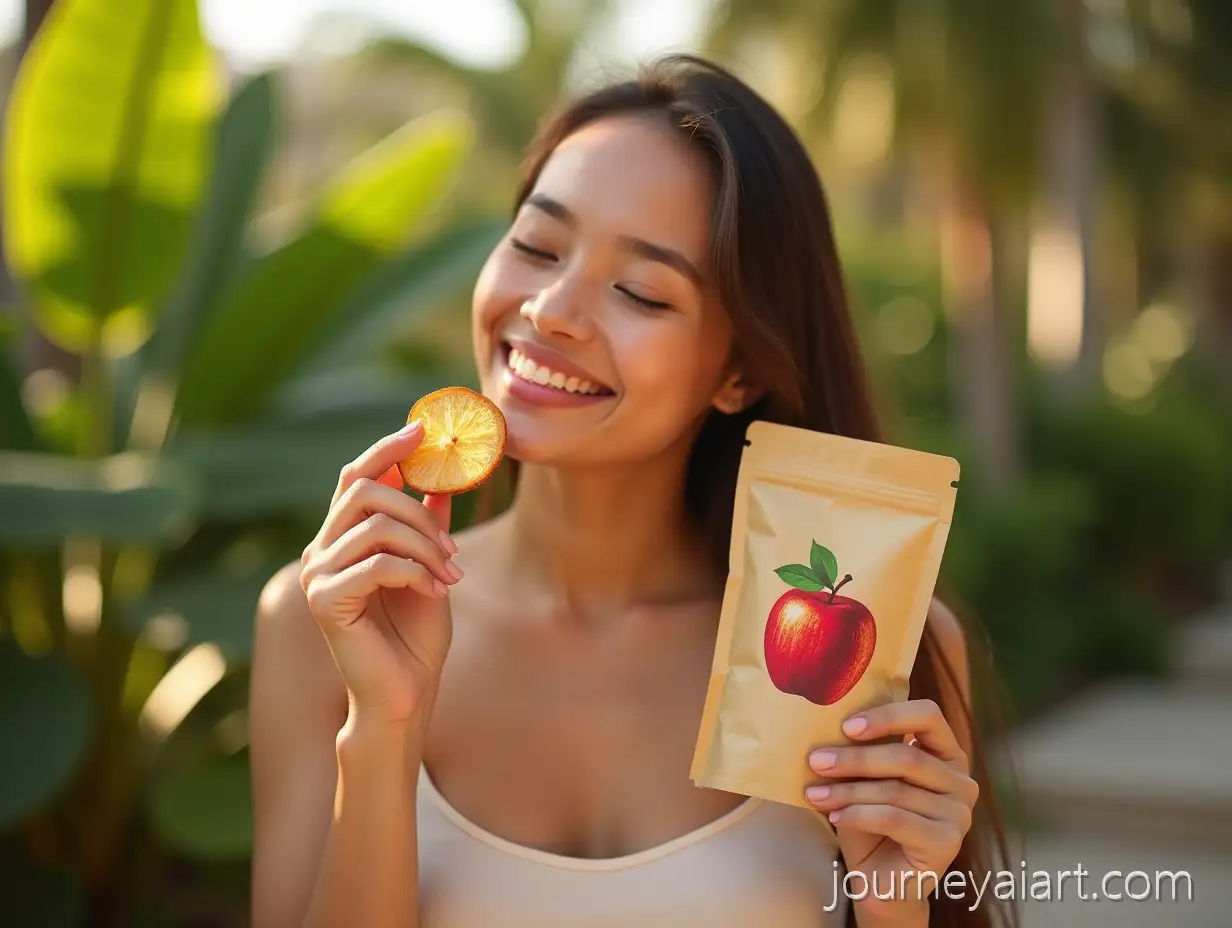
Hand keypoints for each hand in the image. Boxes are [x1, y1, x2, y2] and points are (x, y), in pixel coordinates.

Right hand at [300, 420, 462, 726]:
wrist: (404, 695)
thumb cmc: (416, 637)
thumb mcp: (430, 568)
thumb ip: (428, 526)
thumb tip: (442, 480)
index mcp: (343, 539)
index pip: (356, 476)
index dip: (387, 448)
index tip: (422, 428)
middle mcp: (321, 550)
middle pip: (364, 490)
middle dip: (417, 509)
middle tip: (451, 546)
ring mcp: (317, 574)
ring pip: (375, 525)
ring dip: (425, 545)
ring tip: (449, 574)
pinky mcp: (324, 600)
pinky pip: (378, 563)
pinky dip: (416, 571)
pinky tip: (434, 591)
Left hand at [804, 699, 977, 924]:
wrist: (879, 881)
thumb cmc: (870, 823)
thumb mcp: (866, 779)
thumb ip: (864, 751)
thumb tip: (825, 724)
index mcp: (947, 754)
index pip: (929, 716)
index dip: (889, 715)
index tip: (847, 726)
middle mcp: (961, 782)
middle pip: (906, 757)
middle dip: (855, 758)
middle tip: (816, 760)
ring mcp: (959, 814)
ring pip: (896, 790)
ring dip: (848, 790)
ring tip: (815, 793)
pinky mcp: (947, 843)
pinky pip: (894, 819)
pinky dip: (858, 815)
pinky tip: (834, 817)